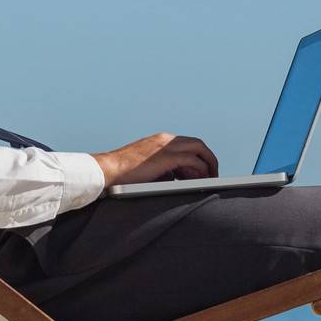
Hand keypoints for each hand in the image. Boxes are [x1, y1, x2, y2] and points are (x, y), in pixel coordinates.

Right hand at [91, 132, 218, 187]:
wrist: (107, 171)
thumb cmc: (123, 174)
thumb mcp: (147, 168)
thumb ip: (163, 169)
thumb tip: (177, 179)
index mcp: (160, 140)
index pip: (187, 144)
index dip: (199, 157)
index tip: (203, 171)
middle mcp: (165, 139)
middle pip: (197, 144)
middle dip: (209, 159)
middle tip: (213, 175)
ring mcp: (165, 146)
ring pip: (198, 148)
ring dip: (208, 164)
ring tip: (211, 179)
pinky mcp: (165, 157)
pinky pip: (191, 160)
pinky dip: (200, 169)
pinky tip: (202, 180)